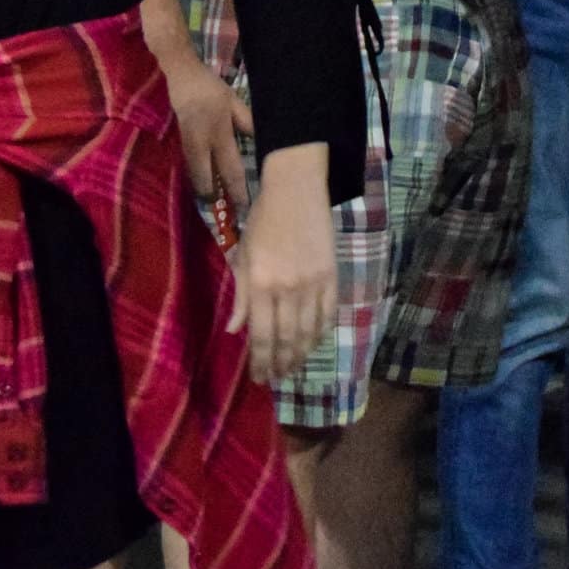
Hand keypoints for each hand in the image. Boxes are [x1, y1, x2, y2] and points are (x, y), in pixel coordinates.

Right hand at [159, 45, 254, 211]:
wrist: (181, 78)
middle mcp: (201, 144)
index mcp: (219, 133)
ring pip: (197, 176)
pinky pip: (192, 168)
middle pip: (208, 179)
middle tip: (227, 216)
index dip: (238, 190)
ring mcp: (188, 146)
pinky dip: (199, 180)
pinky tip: (206, 189)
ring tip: (217, 208)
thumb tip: (263, 143)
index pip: (231, 168)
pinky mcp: (181, 144)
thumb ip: (248, 123)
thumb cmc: (212, 90)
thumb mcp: (235, 103)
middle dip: (216, 199)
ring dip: (206, 192)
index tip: (245, 207)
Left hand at [227, 147, 337, 383]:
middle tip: (277, 378)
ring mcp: (313, 284)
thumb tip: (236, 331)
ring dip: (301, 355)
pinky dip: (321, 333)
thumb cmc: (263, 221)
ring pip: (309, 332)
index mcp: (260, 284)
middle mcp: (287, 290)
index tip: (259, 378)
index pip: (261, 335)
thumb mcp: (243, 255)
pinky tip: (313, 343)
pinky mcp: (332, 276)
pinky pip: (328, 314)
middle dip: (280, 364)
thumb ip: (240, 295)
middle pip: (286, 339)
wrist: (297, 190)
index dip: (260, 361)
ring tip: (293, 368)